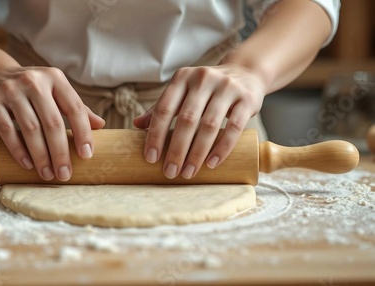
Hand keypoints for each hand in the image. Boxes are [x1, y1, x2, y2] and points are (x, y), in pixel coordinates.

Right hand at [0, 66, 104, 180]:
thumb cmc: (32, 90)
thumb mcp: (55, 91)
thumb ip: (76, 107)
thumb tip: (101, 125)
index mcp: (55, 78)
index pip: (75, 108)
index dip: (83, 133)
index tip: (87, 156)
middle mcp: (34, 81)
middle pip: (52, 122)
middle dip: (60, 152)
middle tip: (65, 174)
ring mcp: (11, 91)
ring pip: (30, 128)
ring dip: (41, 155)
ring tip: (48, 174)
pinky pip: (7, 130)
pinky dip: (18, 150)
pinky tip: (28, 164)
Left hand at [134, 64, 265, 178]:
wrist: (245, 73)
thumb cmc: (207, 89)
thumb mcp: (183, 91)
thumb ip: (162, 107)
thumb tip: (136, 125)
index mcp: (182, 78)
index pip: (164, 108)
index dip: (155, 134)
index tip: (150, 158)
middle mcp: (203, 79)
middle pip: (186, 120)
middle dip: (176, 149)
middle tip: (170, 172)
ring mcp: (227, 88)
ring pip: (209, 125)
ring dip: (197, 153)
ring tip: (188, 173)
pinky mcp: (247, 99)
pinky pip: (234, 127)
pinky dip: (222, 148)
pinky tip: (211, 164)